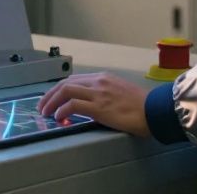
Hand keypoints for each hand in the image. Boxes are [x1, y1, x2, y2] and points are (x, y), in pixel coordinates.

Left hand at [37, 72, 151, 136]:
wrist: (154, 110)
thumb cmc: (141, 105)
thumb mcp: (120, 93)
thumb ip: (104, 94)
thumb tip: (90, 105)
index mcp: (103, 78)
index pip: (74, 80)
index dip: (59, 89)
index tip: (52, 98)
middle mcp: (98, 82)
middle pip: (66, 83)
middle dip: (50, 94)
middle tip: (42, 106)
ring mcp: (98, 93)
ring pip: (65, 91)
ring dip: (51, 102)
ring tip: (46, 112)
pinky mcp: (99, 107)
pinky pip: (72, 105)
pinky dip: (62, 110)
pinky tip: (59, 117)